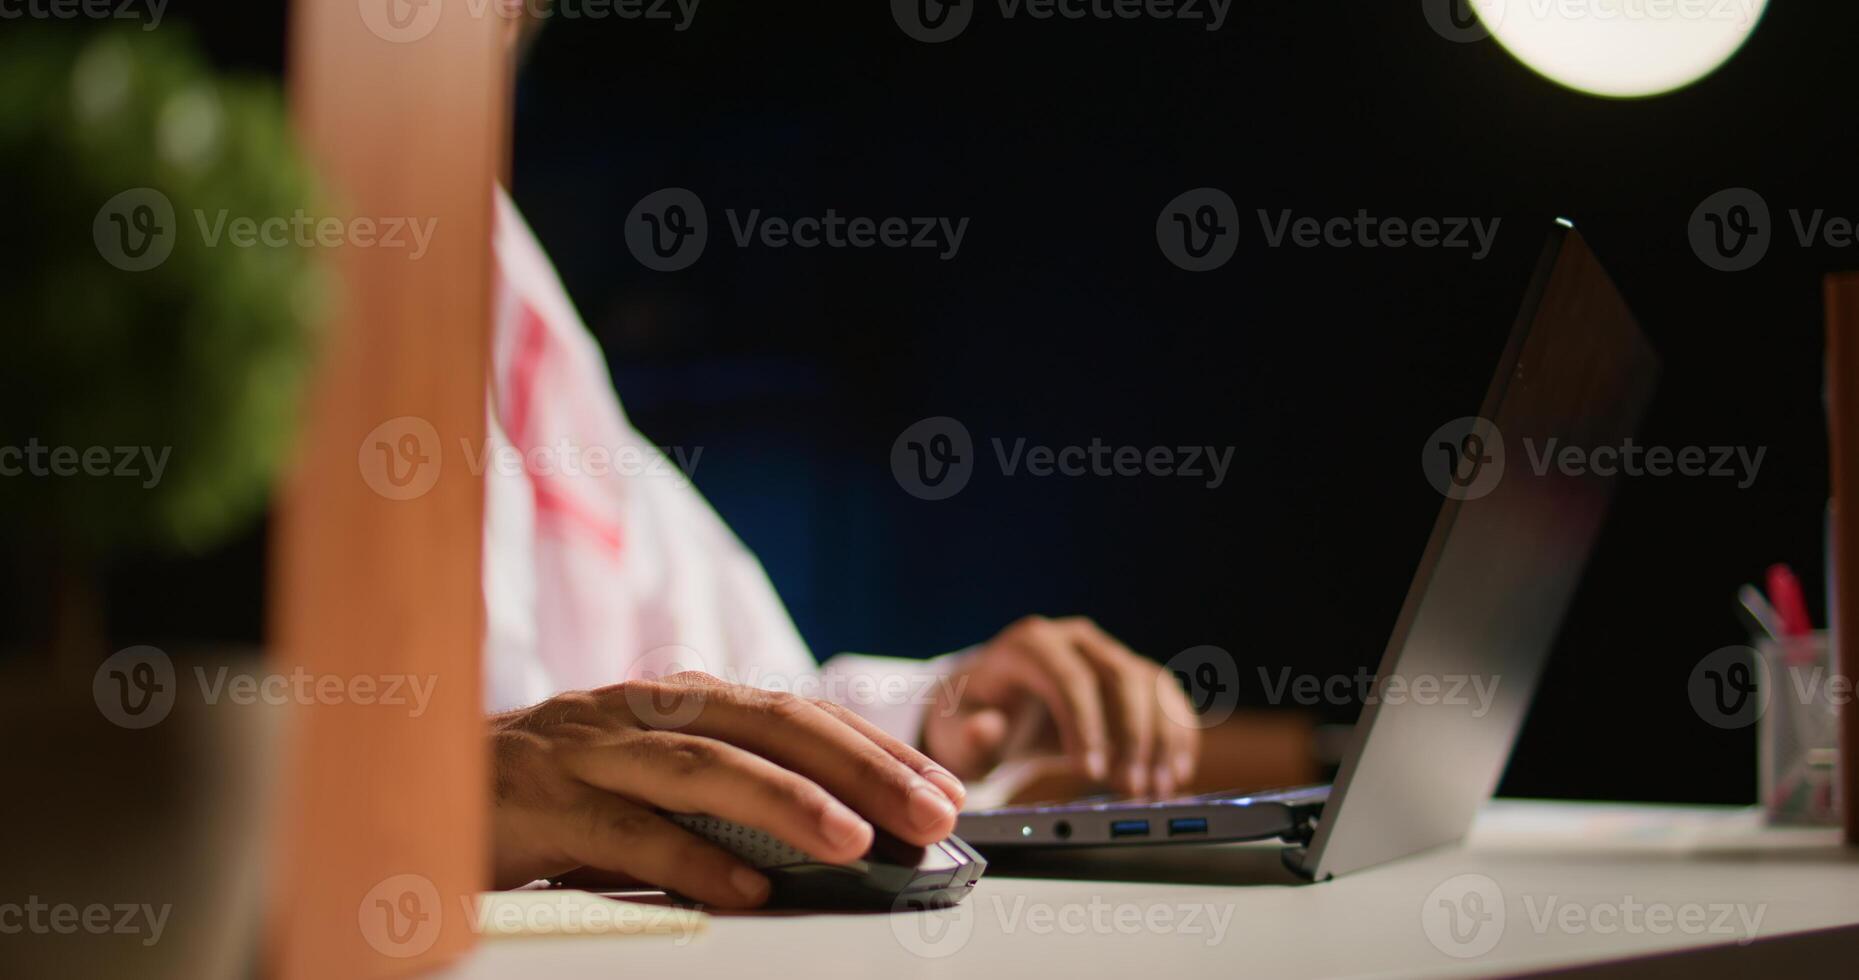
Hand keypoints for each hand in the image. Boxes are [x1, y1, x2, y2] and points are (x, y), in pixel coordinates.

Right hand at [490, 671, 965, 905]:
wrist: (412, 783)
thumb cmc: (545, 794)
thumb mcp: (641, 783)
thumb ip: (720, 799)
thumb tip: (835, 839)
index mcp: (672, 702)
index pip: (793, 713)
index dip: (874, 746)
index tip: (942, 786)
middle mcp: (638, 713)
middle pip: (767, 726)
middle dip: (860, 766)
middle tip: (931, 813)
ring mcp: (587, 753)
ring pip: (704, 767)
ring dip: (789, 802)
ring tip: (858, 842)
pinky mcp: (540, 805)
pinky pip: (625, 833)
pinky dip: (690, 859)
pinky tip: (745, 889)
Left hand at [922, 616, 1198, 796]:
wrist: (989, 703)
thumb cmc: (971, 717)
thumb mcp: (955, 732)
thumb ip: (971, 734)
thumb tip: (988, 728)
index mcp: (1030, 646)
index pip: (1069, 678)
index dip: (1087, 725)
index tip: (1092, 772)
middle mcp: (1074, 640)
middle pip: (1121, 677)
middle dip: (1133, 736)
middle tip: (1133, 788)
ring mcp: (1105, 653)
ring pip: (1151, 685)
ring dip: (1162, 738)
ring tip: (1157, 789)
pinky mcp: (1128, 673)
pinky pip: (1165, 696)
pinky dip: (1177, 732)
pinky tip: (1176, 771)